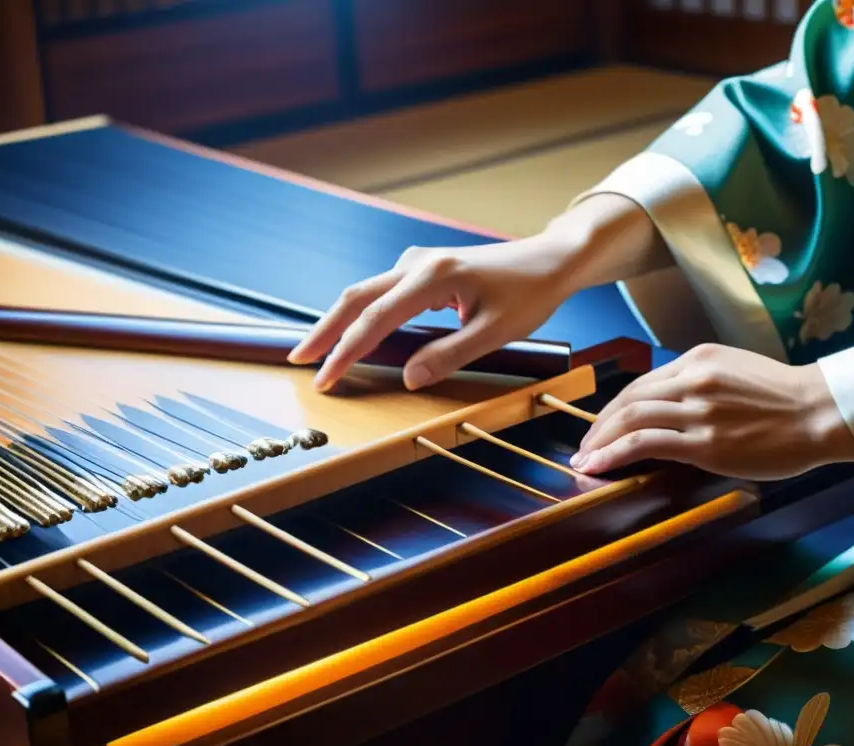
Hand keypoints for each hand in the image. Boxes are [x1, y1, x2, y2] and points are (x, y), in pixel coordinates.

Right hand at [288, 194, 668, 390]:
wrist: (552, 260)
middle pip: (357, 297)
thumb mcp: (496, 332)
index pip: (377, 318)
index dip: (347, 350)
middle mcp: (420, 264)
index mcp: (435, 277)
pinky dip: (363, 314)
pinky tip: (355, 334)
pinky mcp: (425, 270)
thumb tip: (409, 379)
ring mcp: (420, 264)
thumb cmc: (531, 293)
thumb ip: (450, 356)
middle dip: (327, 331)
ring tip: (320, 352)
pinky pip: (383, 292)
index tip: (325, 377)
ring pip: (367, 292)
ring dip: (341, 321)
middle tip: (301, 360)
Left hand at [571, 344, 853, 479]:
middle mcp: (692, 379)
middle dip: (599, 424)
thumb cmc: (788, 399)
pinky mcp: (704, 442)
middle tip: (584, 444)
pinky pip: (644, 443)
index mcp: (699, 359)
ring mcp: (697, 410)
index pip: (643, 382)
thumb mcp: (737, 373)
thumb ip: (702, 383)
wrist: (823, 412)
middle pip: (628, 398)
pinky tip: (597, 465)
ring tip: (584, 459)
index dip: (616, 405)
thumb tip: (673, 405)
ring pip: (630, 418)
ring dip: (599, 440)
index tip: (603, 423)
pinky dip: (613, 453)